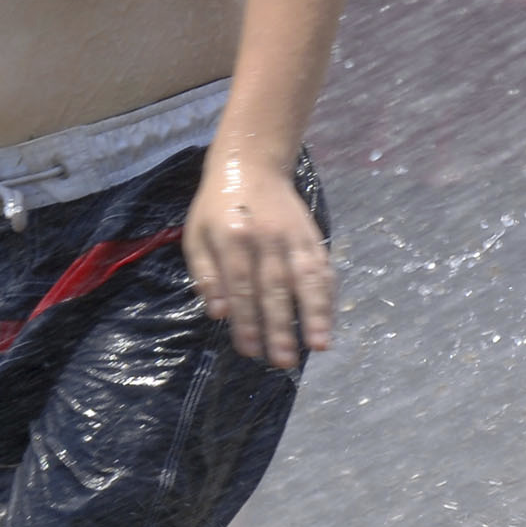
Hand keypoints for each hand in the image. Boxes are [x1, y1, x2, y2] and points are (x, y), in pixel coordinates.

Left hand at [184, 155, 332, 368]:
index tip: (250, 351)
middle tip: (283, 361)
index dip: (246, 320)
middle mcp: (265, 237)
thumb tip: (218, 312)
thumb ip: (205, 274)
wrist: (251, 164)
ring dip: (315, 313)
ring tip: (319, 345)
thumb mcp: (196, 235)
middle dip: (280, 327)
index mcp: (231, 237)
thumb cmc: (216, 207)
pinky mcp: (312, 235)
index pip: (239, 286)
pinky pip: (323, 268)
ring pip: (306, 278)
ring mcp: (292, 236)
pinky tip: (329, 320)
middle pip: (274, 287)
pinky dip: (328, 295)